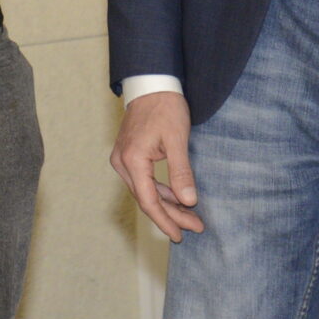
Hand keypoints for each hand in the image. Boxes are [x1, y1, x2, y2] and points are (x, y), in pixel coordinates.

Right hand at [110, 90, 203, 242]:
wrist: (151, 84)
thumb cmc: (165, 107)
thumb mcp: (177, 139)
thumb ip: (181, 172)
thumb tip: (188, 201)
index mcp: (133, 160)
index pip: (148, 201)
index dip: (165, 221)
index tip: (181, 235)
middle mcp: (123, 162)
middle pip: (146, 199)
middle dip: (171, 215)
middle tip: (195, 227)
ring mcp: (124, 159)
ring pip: (145, 192)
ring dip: (167, 205)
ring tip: (191, 217)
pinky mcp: (129, 155)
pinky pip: (144, 181)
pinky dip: (161, 191)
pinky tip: (177, 198)